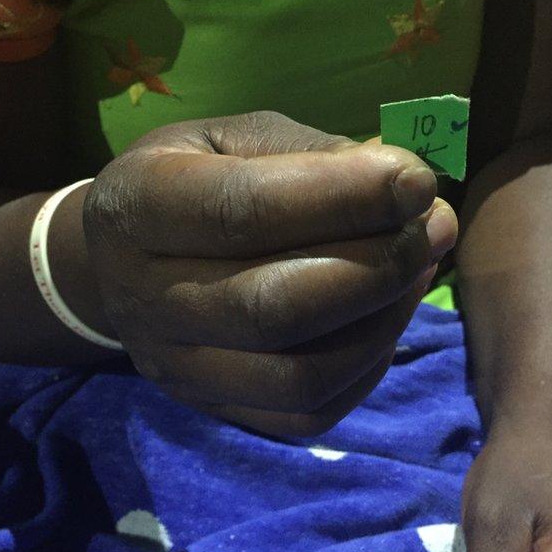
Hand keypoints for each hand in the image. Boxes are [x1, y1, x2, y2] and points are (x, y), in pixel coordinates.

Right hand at [83, 112, 457, 436]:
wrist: (119, 261)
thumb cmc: (190, 179)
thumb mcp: (234, 138)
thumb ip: (312, 155)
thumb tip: (412, 191)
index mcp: (138, 207)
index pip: (241, 211)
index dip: (342, 197)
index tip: (418, 180)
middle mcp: (145, 299)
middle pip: (273, 307)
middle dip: (375, 268)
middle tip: (432, 227)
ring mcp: (177, 368)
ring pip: (298, 375)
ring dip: (384, 321)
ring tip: (418, 268)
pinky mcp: (213, 409)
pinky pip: (308, 413)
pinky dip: (368, 366)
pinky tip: (385, 316)